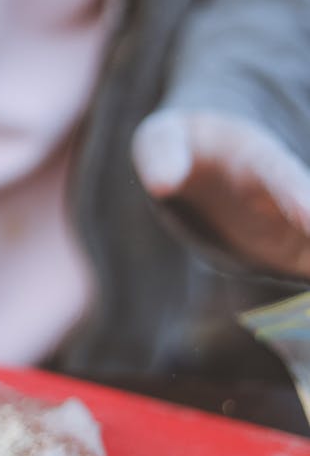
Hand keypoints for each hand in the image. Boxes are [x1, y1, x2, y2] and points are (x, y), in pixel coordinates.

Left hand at [132, 110, 309, 277]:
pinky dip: (308, 288)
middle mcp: (284, 192)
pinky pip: (309, 269)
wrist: (203, 160)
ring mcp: (293, 223)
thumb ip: (162, 154)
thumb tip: (160, 185)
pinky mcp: (291, 250)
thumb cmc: (182, 147)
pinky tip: (308, 316)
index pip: (282, 177)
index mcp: (255, 160)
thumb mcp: (160, 139)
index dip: (299, 197)